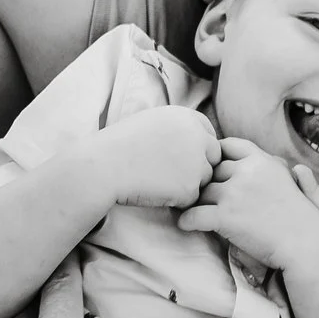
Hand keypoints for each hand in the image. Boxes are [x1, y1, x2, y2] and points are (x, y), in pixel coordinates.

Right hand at [87, 105, 221, 210]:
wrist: (104, 167)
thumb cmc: (120, 146)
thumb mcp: (152, 122)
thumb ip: (178, 128)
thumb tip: (197, 139)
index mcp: (187, 117)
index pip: (209, 134)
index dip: (198, 148)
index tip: (182, 157)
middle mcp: (197, 137)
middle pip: (214, 157)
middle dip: (199, 166)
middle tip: (171, 174)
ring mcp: (197, 163)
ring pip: (205, 179)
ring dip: (188, 184)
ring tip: (157, 180)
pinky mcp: (191, 187)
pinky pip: (192, 198)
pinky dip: (177, 200)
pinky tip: (155, 192)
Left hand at [179, 138, 318, 273]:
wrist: (306, 243)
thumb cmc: (301, 218)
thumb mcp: (289, 181)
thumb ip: (270, 168)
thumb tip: (261, 162)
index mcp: (263, 161)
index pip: (229, 146)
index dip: (216, 155)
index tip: (212, 166)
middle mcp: (247, 172)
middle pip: (212, 171)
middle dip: (207, 183)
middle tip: (202, 196)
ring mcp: (235, 194)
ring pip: (201, 193)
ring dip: (197, 203)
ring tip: (194, 211)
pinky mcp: (225, 217)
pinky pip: (193, 215)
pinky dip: (187, 221)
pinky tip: (186, 225)